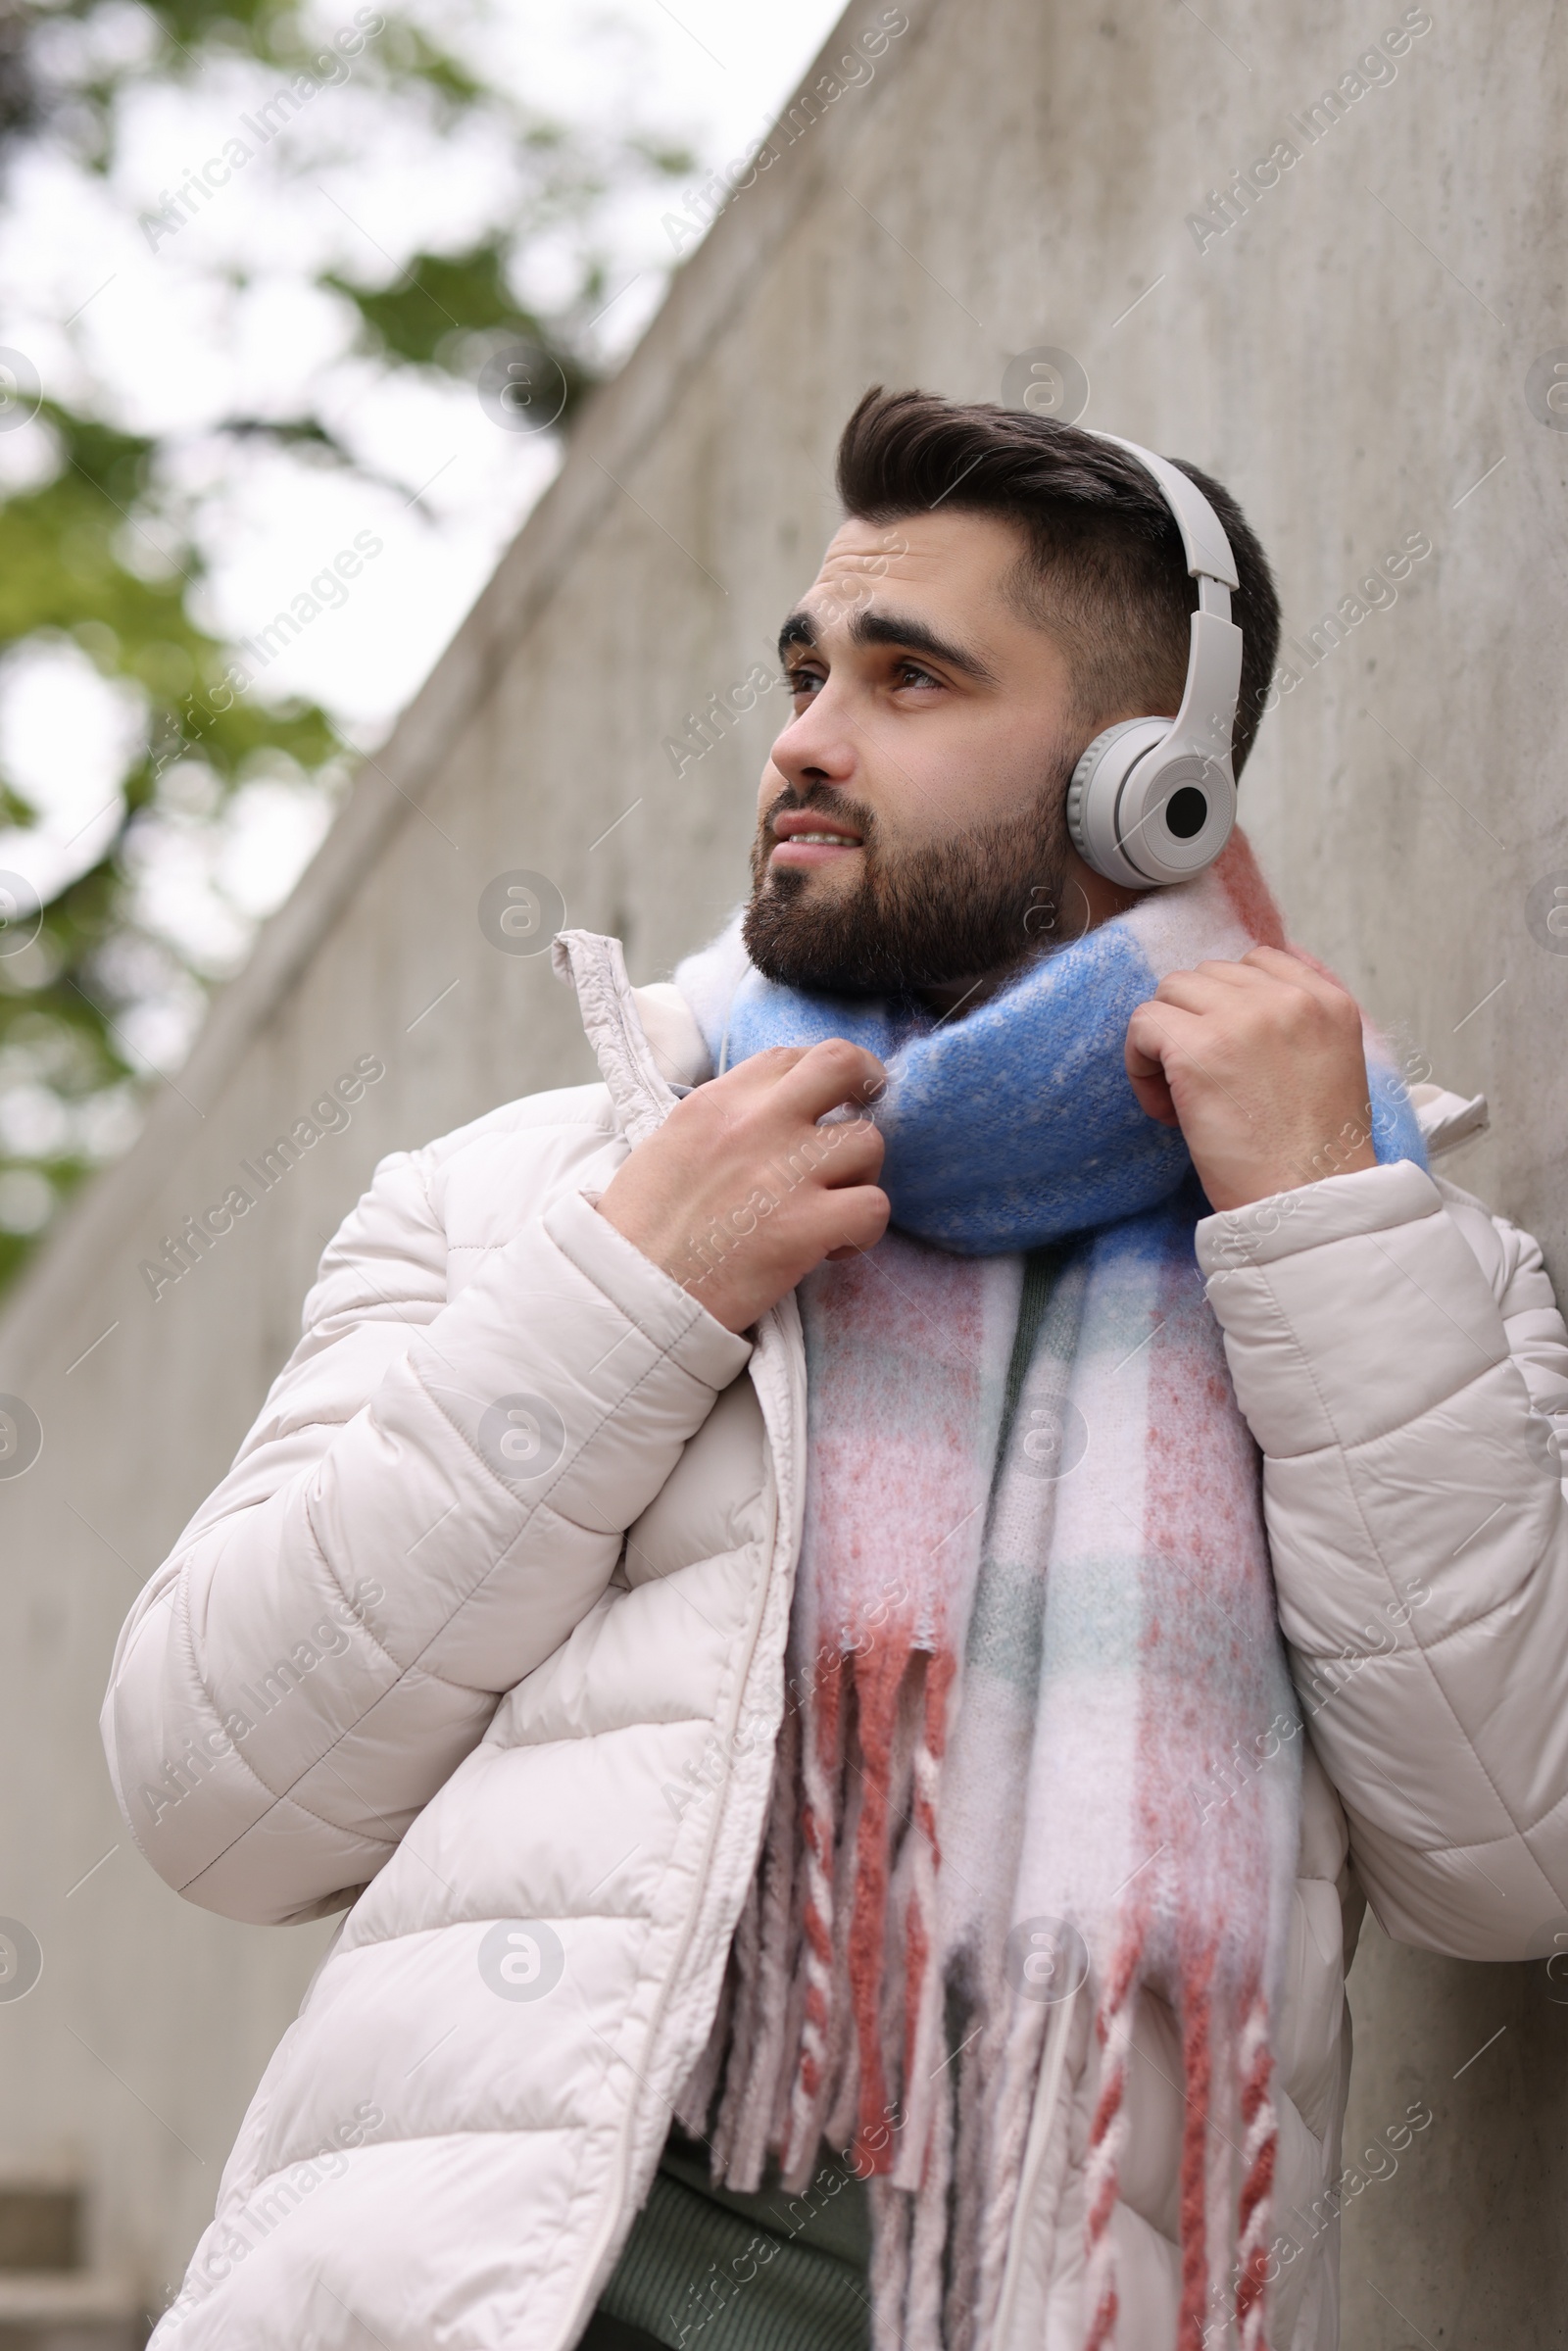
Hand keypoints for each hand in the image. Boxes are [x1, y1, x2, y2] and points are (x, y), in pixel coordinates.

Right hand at [596, 1039, 889, 1332]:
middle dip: (867, 1082)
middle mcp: (756, 1124)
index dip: (816, 1074)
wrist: (625, 1294)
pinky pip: (874, 1207)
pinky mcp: (806, 1227)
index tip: (822, 1098)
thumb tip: (763, 1122)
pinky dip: (864, 1230)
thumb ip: (721, 1125)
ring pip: (869, 1141)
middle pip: (842, 1064)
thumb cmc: (638, 1233)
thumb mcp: (668, 1148)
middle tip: (866, 1111)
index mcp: (716, 1103)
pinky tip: (835, 1248)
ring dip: (861, 1174)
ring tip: (834, 1204)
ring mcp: (786, 1173)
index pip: (787, 1057)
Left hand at [1123, 945, 1376, 1210]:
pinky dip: (1140, 1064)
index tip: (1229, 1053)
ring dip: (1165, 1040)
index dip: (1229, 1004)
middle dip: (1196, 1023)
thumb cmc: (1314, 1156)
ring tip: (1183, 1098)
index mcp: (1330, 1002)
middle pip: (1208, 975)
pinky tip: (1167, 1109)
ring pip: (1171, 992)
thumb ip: (1301, 1022)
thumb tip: (1241, 993)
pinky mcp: (1198, 1049)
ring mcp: (1243, 1018)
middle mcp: (1290, 999)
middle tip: (1204, 1084)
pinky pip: (1143, 1024)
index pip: (1259, 959)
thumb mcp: (1333, 1066)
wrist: (1309, 1202)